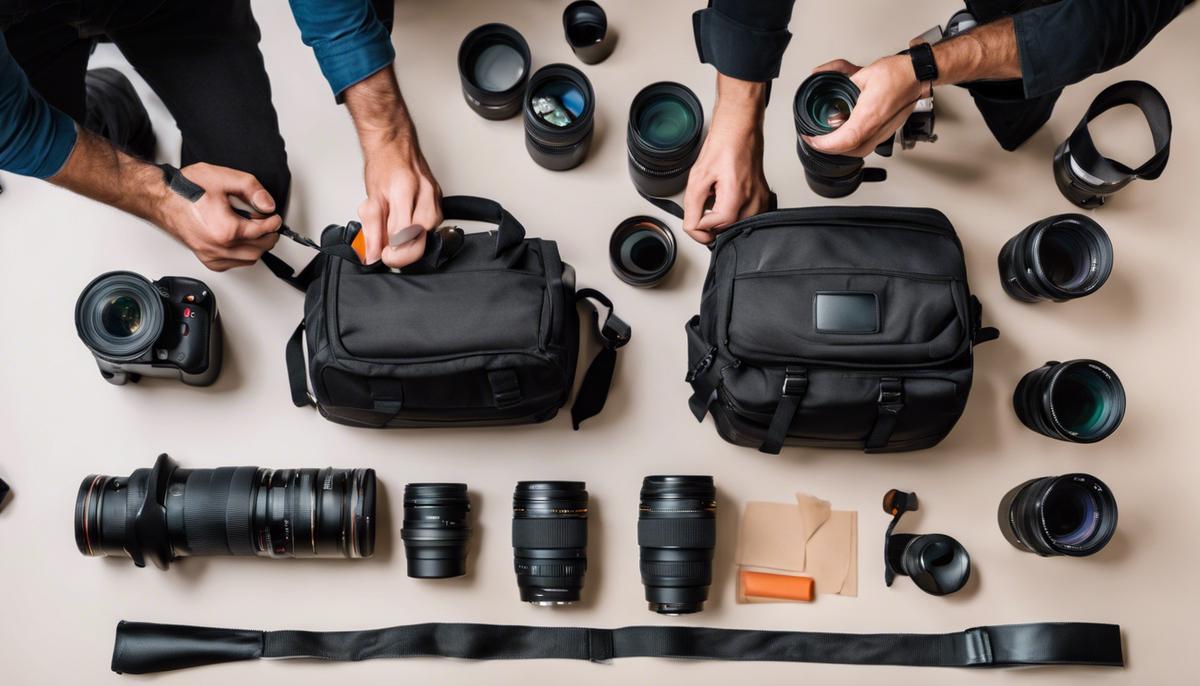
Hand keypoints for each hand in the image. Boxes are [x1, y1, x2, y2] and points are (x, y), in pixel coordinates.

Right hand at [154, 162, 280, 270]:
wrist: (162, 197)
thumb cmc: (185, 189)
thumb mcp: (223, 178)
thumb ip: (251, 189)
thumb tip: (268, 205)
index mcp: (225, 230)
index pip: (262, 232)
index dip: (273, 222)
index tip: (274, 217)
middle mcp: (217, 247)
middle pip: (259, 249)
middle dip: (268, 236)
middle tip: (268, 223)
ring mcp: (210, 255)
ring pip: (248, 260)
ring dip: (257, 246)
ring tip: (255, 230)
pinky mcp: (205, 258)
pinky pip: (232, 263)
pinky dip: (242, 254)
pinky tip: (241, 240)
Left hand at [345, 67, 442, 268]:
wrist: (395, 143)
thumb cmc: (384, 165)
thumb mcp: (371, 198)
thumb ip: (372, 229)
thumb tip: (372, 254)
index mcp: (405, 190)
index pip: (403, 234)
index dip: (392, 253)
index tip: (382, 256)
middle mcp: (425, 194)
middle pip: (421, 238)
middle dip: (403, 252)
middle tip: (388, 254)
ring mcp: (436, 197)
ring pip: (429, 234)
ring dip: (412, 241)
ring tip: (396, 237)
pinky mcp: (440, 200)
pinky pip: (433, 226)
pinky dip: (419, 232)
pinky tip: (408, 228)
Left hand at [682, 75, 770, 244]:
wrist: (739, 130)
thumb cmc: (723, 146)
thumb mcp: (698, 177)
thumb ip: (692, 207)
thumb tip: (692, 227)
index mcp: (737, 194)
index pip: (716, 228)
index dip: (699, 226)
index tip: (694, 218)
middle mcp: (754, 200)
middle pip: (726, 230)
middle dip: (710, 223)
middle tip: (703, 205)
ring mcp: (761, 201)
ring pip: (736, 226)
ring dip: (722, 219)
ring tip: (716, 199)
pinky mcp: (763, 199)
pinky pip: (746, 218)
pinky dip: (733, 214)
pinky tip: (727, 200)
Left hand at [802, 56, 922, 157]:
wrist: (918, 75)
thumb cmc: (897, 74)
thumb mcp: (862, 73)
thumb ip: (839, 76)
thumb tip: (821, 74)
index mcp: (869, 116)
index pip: (843, 141)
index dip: (823, 144)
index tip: (811, 138)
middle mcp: (877, 129)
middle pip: (849, 152)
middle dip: (829, 148)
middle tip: (816, 138)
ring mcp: (884, 132)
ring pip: (859, 151)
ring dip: (842, 148)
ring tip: (828, 138)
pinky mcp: (887, 131)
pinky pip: (867, 145)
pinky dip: (853, 144)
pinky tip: (846, 133)